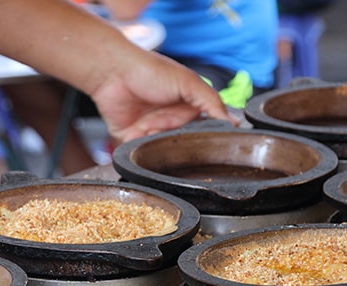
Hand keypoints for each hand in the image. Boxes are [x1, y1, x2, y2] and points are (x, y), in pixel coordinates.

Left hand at [90, 51, 238, 142]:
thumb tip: (234, 122)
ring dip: (163, 152)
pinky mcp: (132, 138)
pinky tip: (145, 144)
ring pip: (163, 153)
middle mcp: (170, 121)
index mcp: (187, 108)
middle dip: (184, 149)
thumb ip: (212, 102)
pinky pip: (140, 155)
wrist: (112, 72)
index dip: (209, 140)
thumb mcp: (189, 82)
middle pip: (184, 146)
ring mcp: (151, 131)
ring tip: (161, 141)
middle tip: (184, 146)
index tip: (215, 150)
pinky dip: (143, 154)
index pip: (204, 130)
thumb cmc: (149, 69)